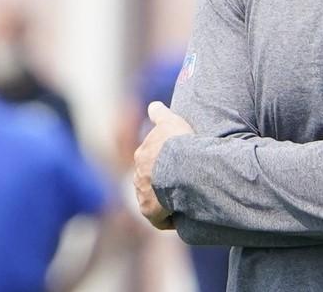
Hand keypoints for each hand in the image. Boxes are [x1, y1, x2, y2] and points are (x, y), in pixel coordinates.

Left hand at [133, 101, 194, 229]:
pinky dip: (168, 218)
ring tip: (184, 202)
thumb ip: (160, 113)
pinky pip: (159, 218)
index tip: (172, 166)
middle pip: (150, 180)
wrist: (179, 166)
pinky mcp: (149, 211)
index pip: (148, 161)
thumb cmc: (177, 143)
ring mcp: (142, 193)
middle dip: (161, 183)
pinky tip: (181, 218)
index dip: (161, 164)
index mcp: (142, 155)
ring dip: (164, 201)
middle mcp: (138, 174)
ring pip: (153, 198)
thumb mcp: (170, 121)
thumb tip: (153, 105)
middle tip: (181, 185)